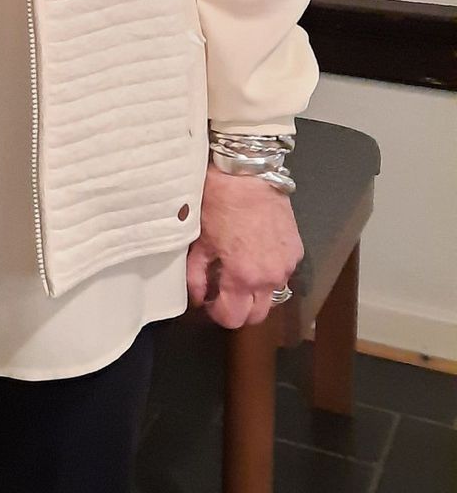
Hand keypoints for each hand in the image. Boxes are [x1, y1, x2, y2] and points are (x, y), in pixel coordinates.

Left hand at [186, 164, 302, 328]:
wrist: (247, 173)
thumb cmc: (219, 202)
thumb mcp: (200, 240)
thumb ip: (196, 275)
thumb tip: (197, 297)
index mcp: (244, 276)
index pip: (234, 318)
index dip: (218, 314)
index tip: (210, 302)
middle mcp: (270, 277)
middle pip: (258, 316)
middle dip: (240, 310)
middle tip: (224, 292)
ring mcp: (287, 264)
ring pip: (273, 295)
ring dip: (256, 292)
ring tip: (239, 270)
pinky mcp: (296, 251)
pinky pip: (283, 274)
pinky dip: (269, 272)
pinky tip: (255, 254)